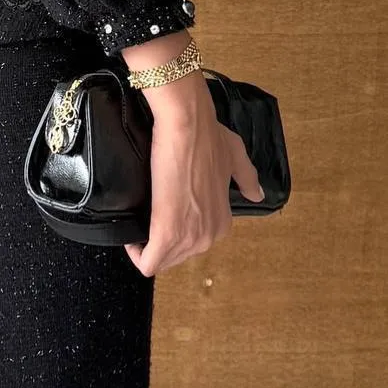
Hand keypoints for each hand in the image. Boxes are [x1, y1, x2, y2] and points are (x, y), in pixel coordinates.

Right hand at [123, 75, 264, 276]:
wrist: (187, 124)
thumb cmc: (207, 136)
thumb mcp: (234, 156)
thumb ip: (246, 177)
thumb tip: (257, 193)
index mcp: (222, 222)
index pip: (193, 243)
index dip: (173, 231)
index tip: (159, 213)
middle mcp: (210, 236)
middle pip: (175, 256)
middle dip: (157, 242)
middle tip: (144, 217)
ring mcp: (190, 237)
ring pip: (161, 261)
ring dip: (145, 248)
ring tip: (135, 226)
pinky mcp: (167, 233)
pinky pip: (149, 262)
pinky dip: (137, 254)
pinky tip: (130, 238)